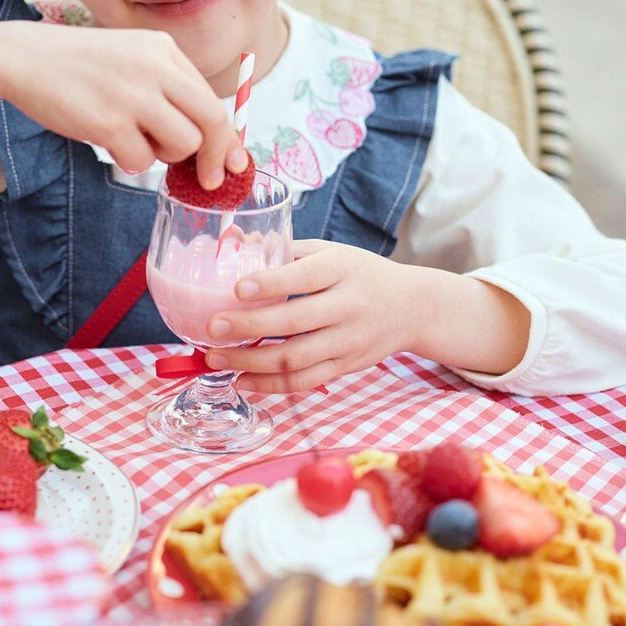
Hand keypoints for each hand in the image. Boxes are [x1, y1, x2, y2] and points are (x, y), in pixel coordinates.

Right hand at [0, 21, 247, 186]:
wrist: (24, 57)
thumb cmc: (79, 65)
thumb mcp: (131, 58)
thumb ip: (167, 87)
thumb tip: (207, 137)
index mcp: (164, 49)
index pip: (212, 100)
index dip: (226, 137)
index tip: (231, 162)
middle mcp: (155, 67)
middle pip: (211, 121)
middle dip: (215, 156)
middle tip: (208, 178)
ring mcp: (133, 95)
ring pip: (183, 144)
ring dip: (165, 155)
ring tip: (135, 140)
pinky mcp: (108, 122)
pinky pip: (142, 161)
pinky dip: (130, 160)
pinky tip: (110, 143)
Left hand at [202, 240, 530, 390]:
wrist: (412, 307)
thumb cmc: (359, 273)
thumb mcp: (330, 251)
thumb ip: (285, 249)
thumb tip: (233, 240)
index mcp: (342, 269)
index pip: (305, 276)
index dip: (271, 282)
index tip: (236, 287)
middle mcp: (348, 306)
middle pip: (296, 321)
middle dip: (250, 327)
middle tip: (213, 327)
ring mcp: (349, 341)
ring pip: (297, 359)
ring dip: (252, 362)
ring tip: (216, 359)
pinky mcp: (346, 367)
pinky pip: (305, 381)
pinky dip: (270, 385)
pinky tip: (241, 382)